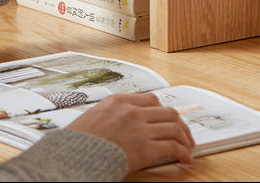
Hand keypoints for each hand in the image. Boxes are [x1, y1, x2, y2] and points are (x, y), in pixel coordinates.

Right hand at [66, 92, 194, 172]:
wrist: (72, 157)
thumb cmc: (77, 142)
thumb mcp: (92, 117)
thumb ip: (110, 116)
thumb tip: (118, 123)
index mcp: (119, 101)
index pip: (151, 99)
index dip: (163, 111)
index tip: (167, 119)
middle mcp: (132, 111)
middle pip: (167, 112)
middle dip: (179, 123)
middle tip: (184, 134)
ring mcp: (140, 129)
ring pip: (173, 127)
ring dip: (185, 138)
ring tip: (188, 147)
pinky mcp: (145, 149)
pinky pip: (172, 147)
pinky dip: (183, 153)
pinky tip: (185, 159)